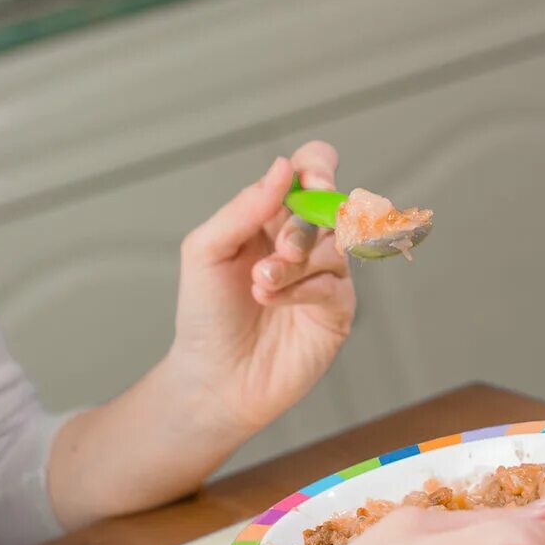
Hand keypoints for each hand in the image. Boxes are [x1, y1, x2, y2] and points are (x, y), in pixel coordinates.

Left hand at [166, 141, 355, 436]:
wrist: (212, 377)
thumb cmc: (206, 313)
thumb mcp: (206, 250)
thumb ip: (244, 206)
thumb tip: (283, 167)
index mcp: (275, 216)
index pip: (313, 170)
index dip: (319, 167)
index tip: (310, 182)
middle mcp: (306, 240)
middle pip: (331, 205)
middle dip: (302, 224)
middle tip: (278, 248)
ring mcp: (325, 275)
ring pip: (335, 245)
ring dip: (295, 262)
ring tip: (260, 284)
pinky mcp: (338, 310)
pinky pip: (336, 284)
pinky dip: (303, 288)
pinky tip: (272, 300)